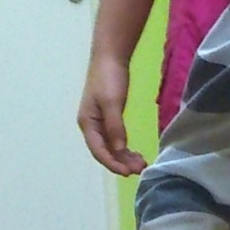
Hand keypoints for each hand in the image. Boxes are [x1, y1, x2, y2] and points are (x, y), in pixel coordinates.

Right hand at [78, 50, 146, 175]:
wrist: (111, 57)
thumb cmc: (108, 77)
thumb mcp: (112, 102)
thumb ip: (115, 126)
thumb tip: (119, 149)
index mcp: (87, 123)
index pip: (99, 151)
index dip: (113, 164)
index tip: (129, 172)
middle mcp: (91, 126)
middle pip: (105, 152)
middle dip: (121, 162)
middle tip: (140, 168)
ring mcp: (100, 123)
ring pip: (112, 147)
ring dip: (125, 157)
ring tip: (142, 163)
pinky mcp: (109, 118)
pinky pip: (116, 139)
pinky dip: (125, 148)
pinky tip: (136, 154)